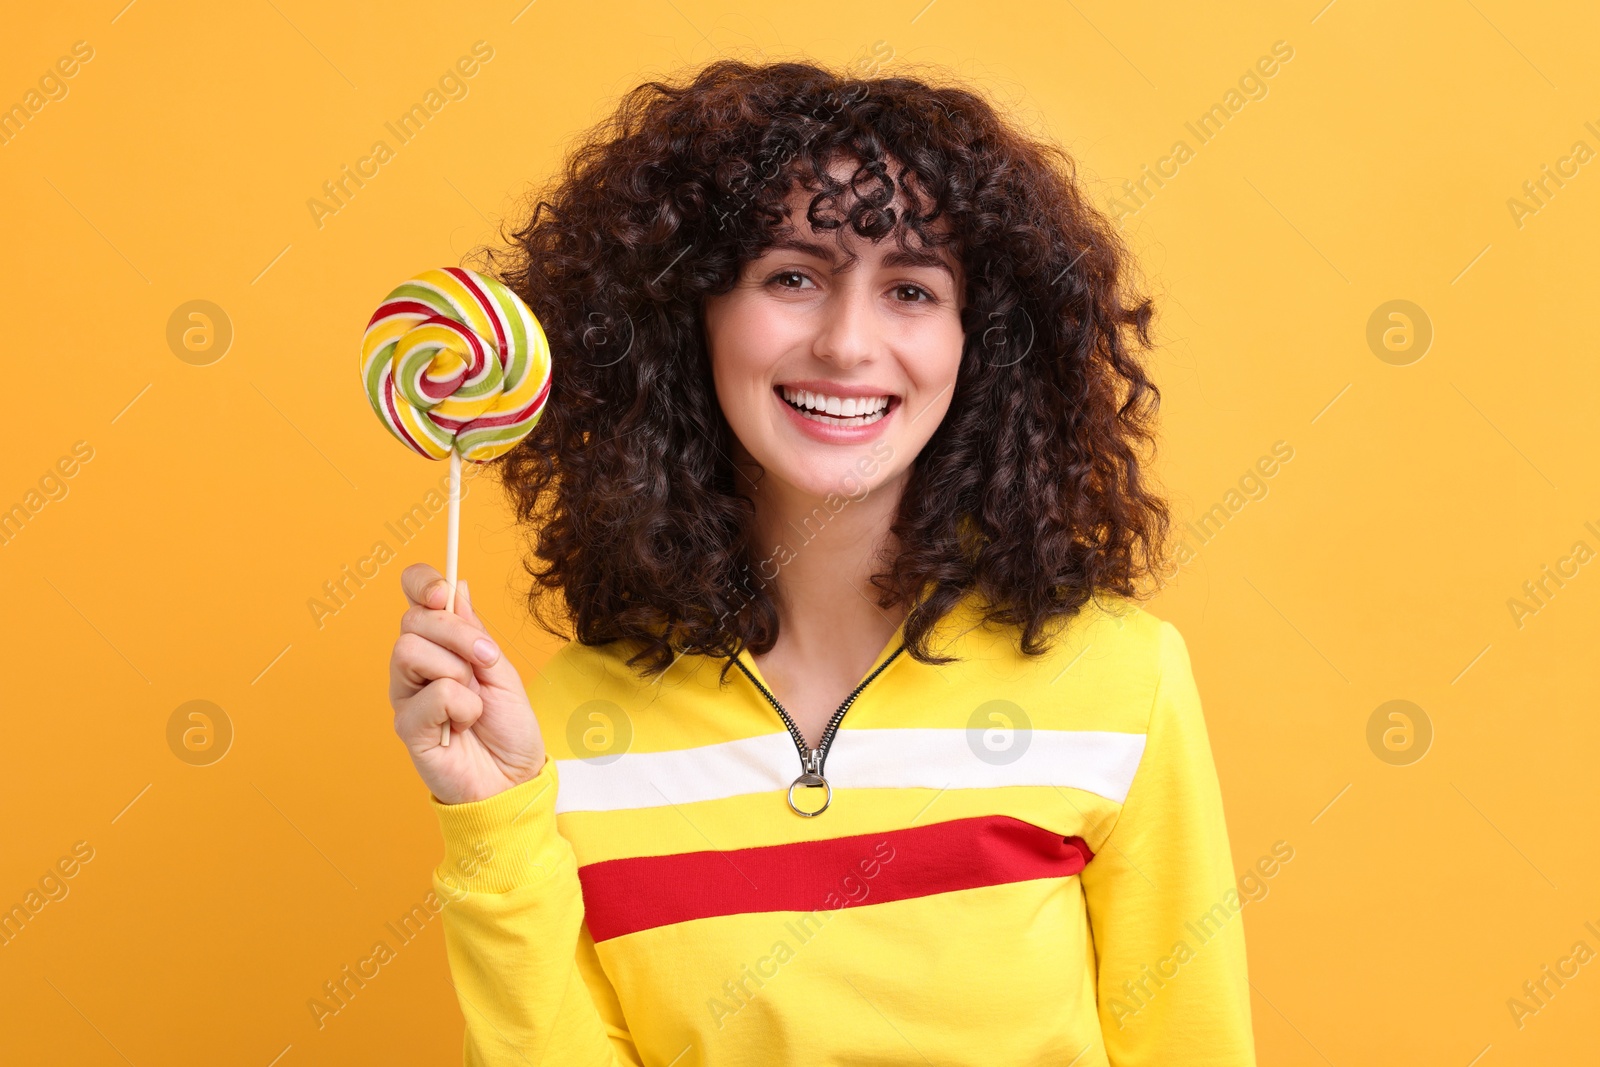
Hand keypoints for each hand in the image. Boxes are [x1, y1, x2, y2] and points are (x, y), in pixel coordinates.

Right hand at [389, 563, 546, 804]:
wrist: (514, 779)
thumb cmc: (508, 728)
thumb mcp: (500, 669)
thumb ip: (475, 631)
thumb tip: (459, 585)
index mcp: (438, 646)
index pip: (413, 599)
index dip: (421, 583)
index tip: (442, 591)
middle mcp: (415, 668)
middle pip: (412, 621)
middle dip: (457, 633)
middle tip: (486, 660)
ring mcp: (406, 696)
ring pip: (409, 651)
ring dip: (456, 670)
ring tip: (475, 699)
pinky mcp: (407, 727)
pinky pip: (430, 694)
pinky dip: (461, 706)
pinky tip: (465, 724)